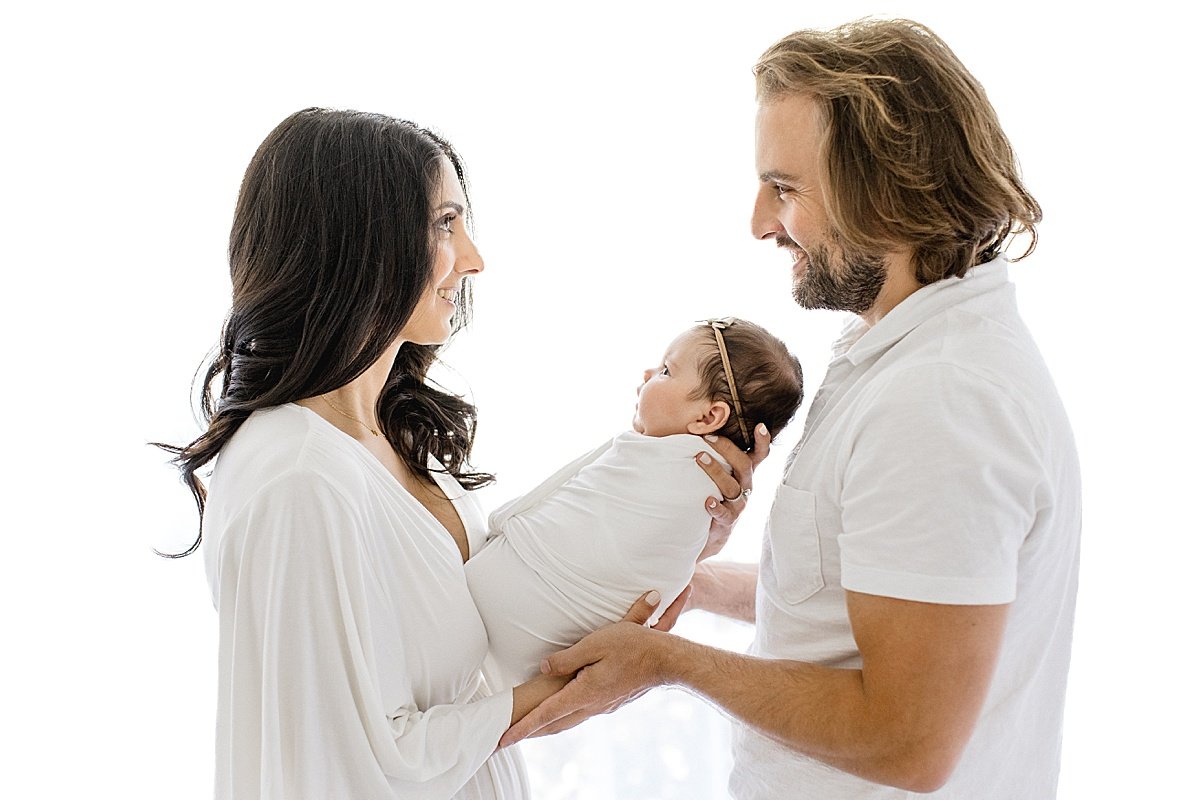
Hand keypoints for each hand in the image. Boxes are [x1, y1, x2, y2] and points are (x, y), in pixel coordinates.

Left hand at [498, 589, 682, 747]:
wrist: (666, 658)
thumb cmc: (631, 645)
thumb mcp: (594, 644)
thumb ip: (566, 659)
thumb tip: (544, 667)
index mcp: (583, 693)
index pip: (546, 714)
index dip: (522, 727)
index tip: (504, 739)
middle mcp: (592, 705)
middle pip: (555, 723)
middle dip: (531, 731)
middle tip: (510, 738)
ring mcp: (604, 705)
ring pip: (569, 720)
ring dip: (548, 725)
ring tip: (532, 728)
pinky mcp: (612, 700)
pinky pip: (582, 713)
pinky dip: (566, 717)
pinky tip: (566, 712)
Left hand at [696, 423, 770, 560]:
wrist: (709, 533)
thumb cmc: (711, 493)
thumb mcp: (717, 474)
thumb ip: (711, 454)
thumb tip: (691, 427)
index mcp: (744, 473)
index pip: (759, 455)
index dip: (762, 441)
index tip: (760, 426)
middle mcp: (746, 486)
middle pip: (744, 465)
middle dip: (727, 449)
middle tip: (707, 438)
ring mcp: (738, 504)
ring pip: (732, 486)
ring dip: (715, 470)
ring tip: (699, 458)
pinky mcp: (728, 521)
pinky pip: (725, 513)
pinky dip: (716, 506)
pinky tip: (708, 501)